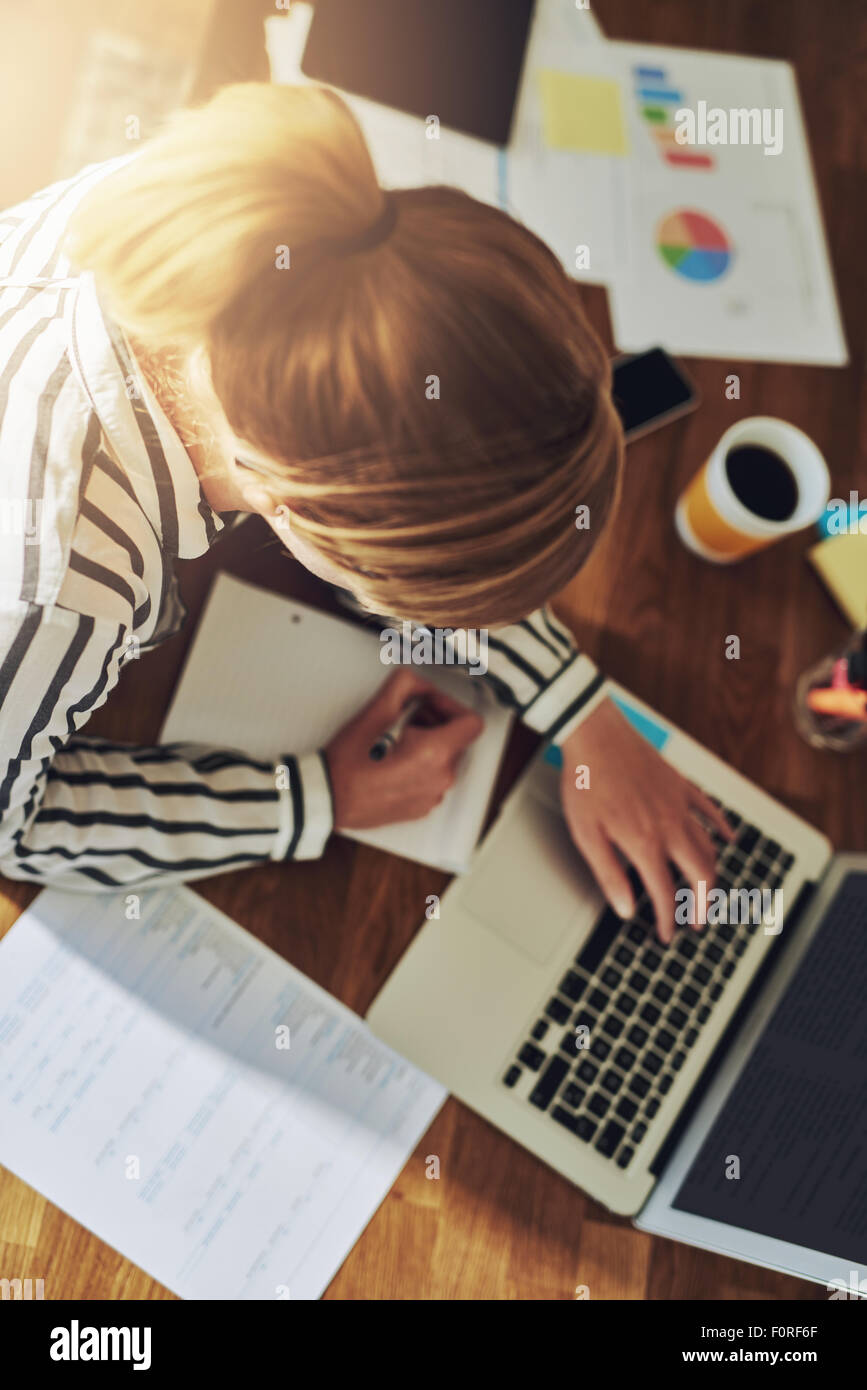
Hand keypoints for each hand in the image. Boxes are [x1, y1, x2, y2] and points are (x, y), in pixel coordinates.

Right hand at [325, 669, 483, 829]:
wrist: (328, 798)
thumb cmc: (348, 762)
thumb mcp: (375, 711)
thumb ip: (404, 685)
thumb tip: (419, 683)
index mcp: (435, 752)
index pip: (472, 723)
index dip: (452, 707)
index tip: (431, 706)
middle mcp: (440, 778)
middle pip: (456, 740)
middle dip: (435, 724)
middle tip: (406, 719)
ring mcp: (432, 796)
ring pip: (444, 760)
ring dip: (427, 745)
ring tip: (395, 741)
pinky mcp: (421, 808)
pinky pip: (431, 780)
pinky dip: (420, 768)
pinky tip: (392, 763)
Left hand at [560, 698, 731, 943]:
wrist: (595, 735)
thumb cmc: (586, 782)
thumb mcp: (587, 836)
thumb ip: (609, 875)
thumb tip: (626, 909)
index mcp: (645, 844)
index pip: (665, 894)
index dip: (668, 920)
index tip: (667, 935)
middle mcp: (670, 828)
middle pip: (700, 876)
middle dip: (703, 906)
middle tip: (698, 923)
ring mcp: (680, 806)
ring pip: (709, 847)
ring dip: (711, 874)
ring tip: (707, 891)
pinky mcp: (682, 786)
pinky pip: (711, 811)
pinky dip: (723, 829)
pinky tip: (730, 839)